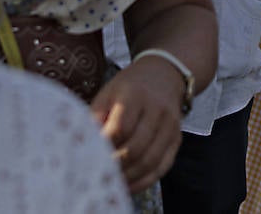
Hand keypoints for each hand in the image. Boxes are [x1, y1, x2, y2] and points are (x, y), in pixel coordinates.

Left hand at [91, 55, 186, 191]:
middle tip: (96, 175)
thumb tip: (83, 146)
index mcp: (136, 94)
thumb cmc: (129, 86)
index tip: (88, 156)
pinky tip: (128, 186)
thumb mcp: (108, 92)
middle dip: (115, 166)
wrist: (164, 74)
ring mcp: (170, 126)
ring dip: (128, 178)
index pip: (121, 128)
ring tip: (110, 184)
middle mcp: (157, 110)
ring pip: (150, 161)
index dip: (104, 146)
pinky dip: (144, 182)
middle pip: (136, 148)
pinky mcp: (177, 139)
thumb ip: (96, 117)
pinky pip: (162, 167)